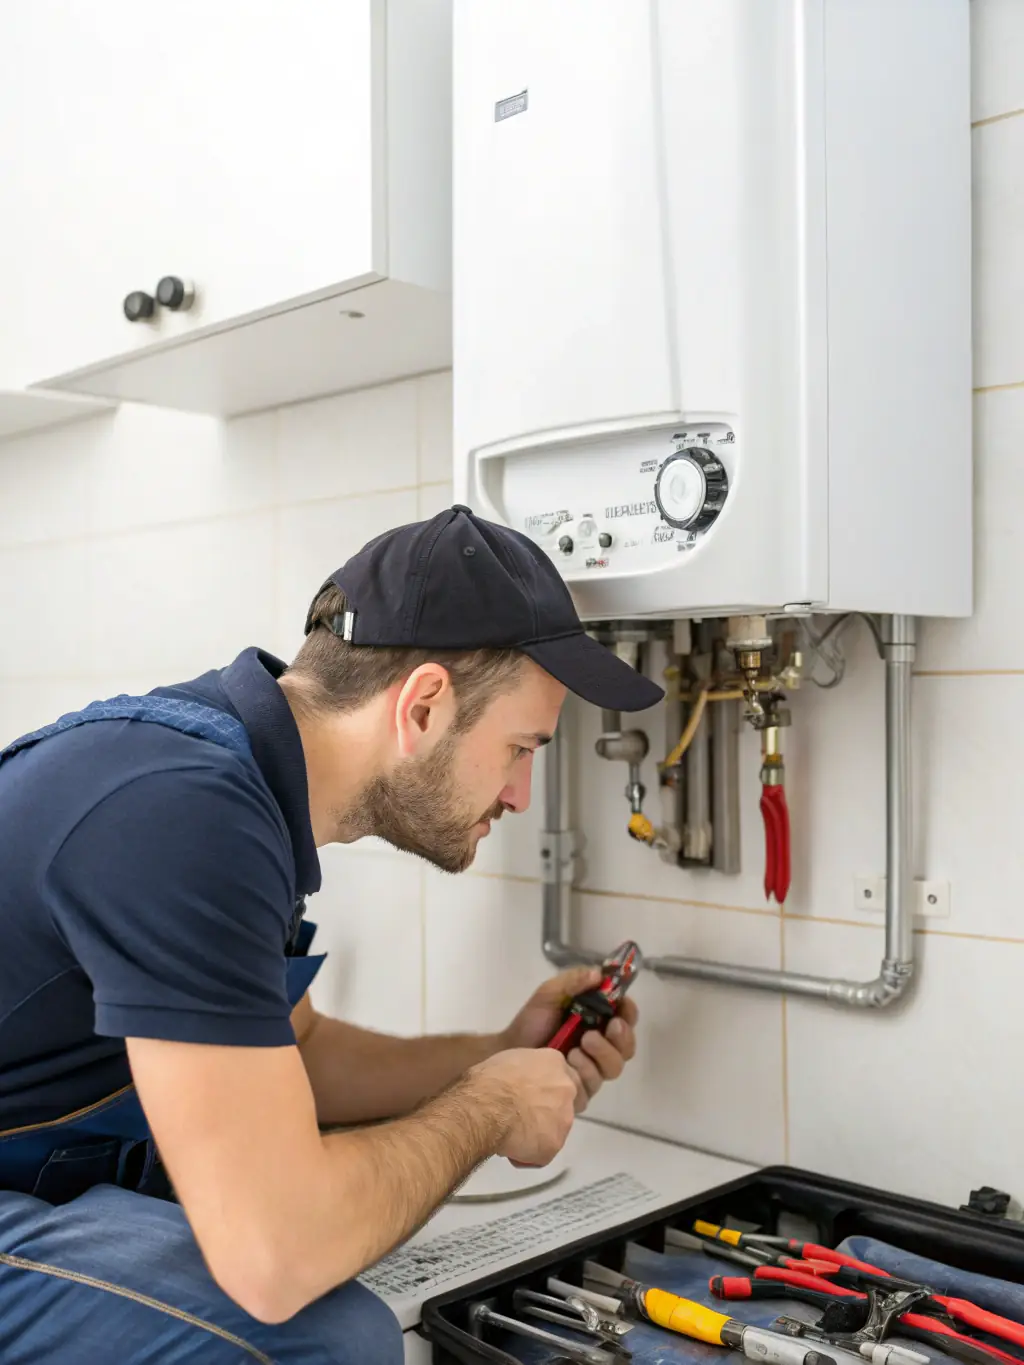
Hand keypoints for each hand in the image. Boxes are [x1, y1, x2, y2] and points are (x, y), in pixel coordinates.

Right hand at [469, 1048, 577, 1166]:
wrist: (485, 1108)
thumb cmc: (489, 1079)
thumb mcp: (510, 1059)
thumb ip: (527, 1070)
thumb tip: (523, 1081)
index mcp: (554, 1062)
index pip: (564, 1075)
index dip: (549, 1087)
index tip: (535, 1094)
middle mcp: (567, 1089)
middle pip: (567, 1102)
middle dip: (551, 1110)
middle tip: (527, 1115)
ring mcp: (564, 1119)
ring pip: (556, 1129)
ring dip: (540, 1132)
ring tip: (513, 1133)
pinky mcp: (554, 1145)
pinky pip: (543, 1153)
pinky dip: (529, 1154)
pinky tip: (510, 1147)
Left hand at [500, 966, 638, 1112]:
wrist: (507, 1052)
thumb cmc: (531, 1023)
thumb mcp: (549, 995)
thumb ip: (573, 981)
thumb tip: (600, 974)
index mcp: (597, 1022)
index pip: (626, 1018)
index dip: (629, 1013)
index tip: (621, 1006)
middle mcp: (600, 1047)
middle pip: (627, 1047)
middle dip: (622, 1037)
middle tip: (607, 1028)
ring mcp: (592, 1071)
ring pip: (614, 1068)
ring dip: (601, 1055)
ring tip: (577, 1048)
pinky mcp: (580, 1092)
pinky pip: (593, 1087)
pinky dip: (584, 1074)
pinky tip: (568, 1064)